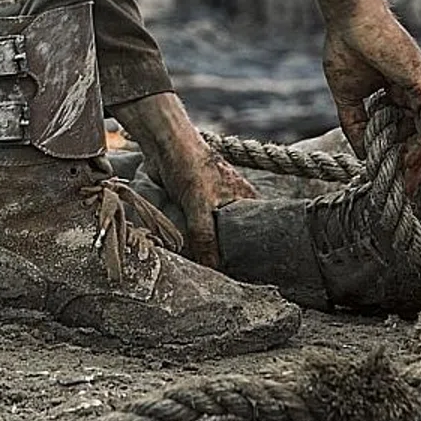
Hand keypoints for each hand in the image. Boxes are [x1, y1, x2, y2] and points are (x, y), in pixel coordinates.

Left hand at [111, 91, 255, 267]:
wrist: (162, 143)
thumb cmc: (189, 166)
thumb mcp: (200, 205)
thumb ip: (206, 237)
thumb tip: (214, 268)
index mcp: (246, 200)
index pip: (258, 234)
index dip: (254, 253)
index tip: (249, 274)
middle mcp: (231, 203)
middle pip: (232, 237)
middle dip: (226, 253)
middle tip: (222, 277)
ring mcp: (211, 204)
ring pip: (211, 233)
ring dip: (204, 247)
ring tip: (203, 271)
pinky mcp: (190, 205)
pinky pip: (193, 228)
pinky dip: (189, 238)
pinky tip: (186, 254)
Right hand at [321, 6, 420, 190]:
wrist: (351, 18)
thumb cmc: (347, 47)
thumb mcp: (348, 95)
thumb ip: (356, 123)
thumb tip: (362, 154)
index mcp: (400, 91)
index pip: (404, 129)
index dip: (398, 153)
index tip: (389, 176)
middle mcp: (417, 92)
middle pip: (420, 135)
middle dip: (412, 164)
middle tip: (404, 189)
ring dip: (419, 161)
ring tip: (407, 183)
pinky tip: (408, 163)